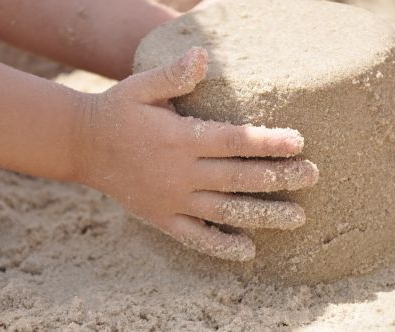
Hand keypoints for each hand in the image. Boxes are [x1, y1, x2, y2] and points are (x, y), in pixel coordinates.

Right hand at [73, 47, 317, 260]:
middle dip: (278, 178)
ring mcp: (170, 200)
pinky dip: (220, 247)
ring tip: (297, 218)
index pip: (234, 141)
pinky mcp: (160, 218)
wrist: (82, 145)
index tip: (299, 143)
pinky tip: (247, 251)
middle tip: (313, 177)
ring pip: (224, 212)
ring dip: (262, 215)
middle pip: (238, 178)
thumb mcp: (139, 87)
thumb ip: (172, 75)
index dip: (268, 142)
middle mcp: (179, 173)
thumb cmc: (116, 112)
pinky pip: (194, 238)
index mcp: (179, 138)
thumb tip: (203, 56)